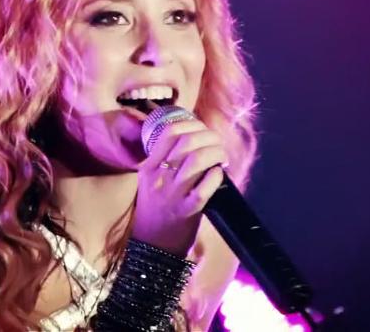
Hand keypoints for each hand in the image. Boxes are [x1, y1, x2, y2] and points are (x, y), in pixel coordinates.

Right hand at [132, 118, 227, 256]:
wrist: (153, 245)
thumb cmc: (157, 208)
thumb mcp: (152, 180)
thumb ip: (165, 160)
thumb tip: (193, 136)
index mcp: (149, 167)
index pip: (169, 131)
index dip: (191, 124)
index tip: (203, 129)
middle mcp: (159, 178)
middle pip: (186, 142)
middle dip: (209, 137)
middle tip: (218, 143)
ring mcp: (172, 195)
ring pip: (196, 161)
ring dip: (215, 153)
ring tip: (221, 157)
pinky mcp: (186, 212)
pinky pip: (203, 190)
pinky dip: (215, 177)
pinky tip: (219, 174)